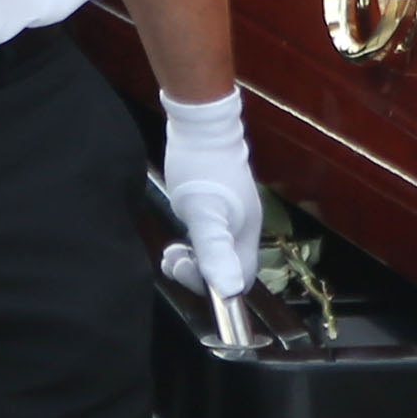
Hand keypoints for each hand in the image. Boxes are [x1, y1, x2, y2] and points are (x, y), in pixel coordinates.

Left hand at [156, 86, 258, 295]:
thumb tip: (229, 292)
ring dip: (191, 259)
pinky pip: (208, 239)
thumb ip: (214, 252)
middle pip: (226, 269)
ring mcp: (231, 216)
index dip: (214, 286)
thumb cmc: (202, 169)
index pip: (240, 279)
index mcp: (245, 234)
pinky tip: (178, 236)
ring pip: (215, 254)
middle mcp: (242, 229)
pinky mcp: (218, 206)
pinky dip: (192, 244)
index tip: (187, 268)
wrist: (200, 126)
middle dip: (197, 272)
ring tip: (171, 251)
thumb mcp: (203, 214)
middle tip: (172, 257)